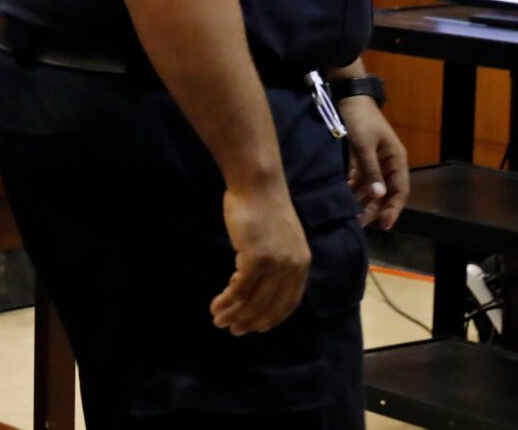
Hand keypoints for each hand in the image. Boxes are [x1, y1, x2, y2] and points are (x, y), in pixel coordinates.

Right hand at [211, 182, 310, 334]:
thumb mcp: (280, 237)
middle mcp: (292, 268)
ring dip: (234, 315)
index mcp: (302, 264)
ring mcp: (275, 265)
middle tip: (233, 330)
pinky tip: (215, 305)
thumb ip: (277, 259)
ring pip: (254, 301)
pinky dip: (226, 301)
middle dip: (250, 322)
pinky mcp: (256, 259)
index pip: (289, 303)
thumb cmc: (263, 206)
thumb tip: (262, 279)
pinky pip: (239, 289)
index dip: (271, 319)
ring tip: (218, 321)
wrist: (258, 185)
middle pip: (270, 306)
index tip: (254, 328)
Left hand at [340, 96, 408, 228]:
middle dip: (375, 209)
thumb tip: (379, 196)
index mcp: (396, 160)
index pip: (400, 191)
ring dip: (363, 201)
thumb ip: (371, 171)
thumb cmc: (359, 120)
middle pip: (385, 192)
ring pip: (372, 188)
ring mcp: (374, 161)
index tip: (385, 225)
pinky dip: (354, 190)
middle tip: (361, 223)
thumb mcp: (363, 146)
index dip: (393, 209)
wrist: (347, 97)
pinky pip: (360, 180)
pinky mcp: (360, 159)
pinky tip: (345, 199)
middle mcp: (388, 164)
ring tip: (352, 216)